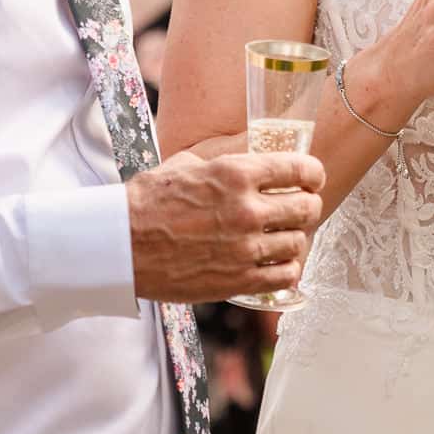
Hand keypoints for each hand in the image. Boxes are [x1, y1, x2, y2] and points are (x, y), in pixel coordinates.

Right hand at [128, 150, 325, 302]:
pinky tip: (276, 262)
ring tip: (283, 236)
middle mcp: (247, 209)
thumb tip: (248, 153)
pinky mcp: (238, 279)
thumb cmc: (148, 201)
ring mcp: (245, 247)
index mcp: (237, 173)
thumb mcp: (188, 164)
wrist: (120, 244)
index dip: (313, 174)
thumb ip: (224, 161)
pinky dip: (286, 268)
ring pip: (299, 242)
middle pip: (307, 207)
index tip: (312, 179)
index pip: (301, 169)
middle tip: (301, 207)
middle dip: (308, 205)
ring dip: (294, 237)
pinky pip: (285, 275)